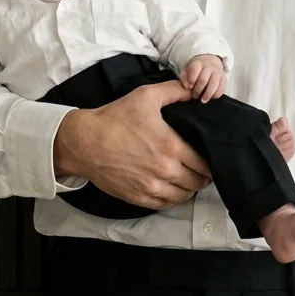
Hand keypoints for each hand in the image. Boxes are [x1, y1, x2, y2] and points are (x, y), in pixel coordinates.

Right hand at [53, 79, 211, 209]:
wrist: (84, 141)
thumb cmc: (115, 118)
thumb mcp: (146, 96)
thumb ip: (175, 91)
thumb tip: (195, 90)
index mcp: (171, 147)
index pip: (204, 164)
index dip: (209, 162)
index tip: (208, 157)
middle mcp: (164, 171)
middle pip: (197, 182)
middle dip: (202, 176)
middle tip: (200, 168)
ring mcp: (151, 187)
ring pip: (183, 196)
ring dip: (188, 189)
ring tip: (187, 178)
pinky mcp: (137, 197)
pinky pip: (165, 205)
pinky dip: (172, 198)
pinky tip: (171, 188)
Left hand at [179, 55, 225, 102]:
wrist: (209, 63)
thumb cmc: (196, 70)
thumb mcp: (187, 70)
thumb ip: (184, 78)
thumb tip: (188, 87)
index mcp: (198, 63)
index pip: (194, 70)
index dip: (191, 80)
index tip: (189, 87)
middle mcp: (209, 66)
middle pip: (203, 80)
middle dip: (198, 90)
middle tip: (195, 96)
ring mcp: (218, 72)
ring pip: (213, 85)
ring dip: (207, 95)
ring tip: (202, 100)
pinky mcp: (224, 79)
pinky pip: (221, 89)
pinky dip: (216, 95)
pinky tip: (211, 97)